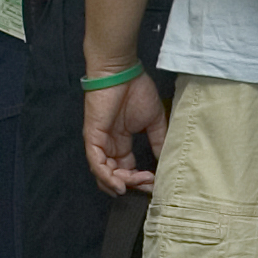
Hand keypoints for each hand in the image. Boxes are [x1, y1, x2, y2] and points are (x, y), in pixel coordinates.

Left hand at [82, 70, 165, 194]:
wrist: (121, 72)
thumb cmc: (136, 90)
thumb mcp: (154, 121)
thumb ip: (158, 141)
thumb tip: (165, 161)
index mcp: (120, 143)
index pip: (127, 171)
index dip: (140, 181)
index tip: (156, 182)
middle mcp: (108, 146)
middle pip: (116, 177)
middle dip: (133, 185)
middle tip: (149, 183)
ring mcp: (99, 143)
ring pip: (105, 175)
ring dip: (123, 183)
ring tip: (139, 181)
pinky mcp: (92, 138)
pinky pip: (96, 164)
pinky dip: (107, 178)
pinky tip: (122, 184)